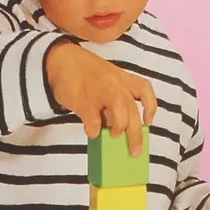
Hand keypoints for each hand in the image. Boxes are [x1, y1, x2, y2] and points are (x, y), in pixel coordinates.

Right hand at [45, 38, 156, 154]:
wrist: (59, 59)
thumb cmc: (84, 72)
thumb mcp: (106, 77)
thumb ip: (115, 96)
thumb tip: (119, 126)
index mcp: (121, 78)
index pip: (144, 89)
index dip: (150, 106)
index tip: (148, 121)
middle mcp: (113, 84)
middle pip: (132, 107)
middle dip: (136, 132)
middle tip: (135, 150)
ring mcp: (98, 91)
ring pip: (120, 107)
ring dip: (120, 126)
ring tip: (115, 136)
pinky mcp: (82, 100)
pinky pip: (92, 119)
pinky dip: (94, 130)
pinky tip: (93, 133)